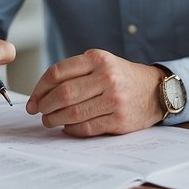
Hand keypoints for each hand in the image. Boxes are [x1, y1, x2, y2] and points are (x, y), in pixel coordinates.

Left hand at [25, 49, 162, 135]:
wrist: (156, 90)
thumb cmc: (121, 77)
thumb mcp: (101, 63)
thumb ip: (75, 73)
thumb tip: (41, 94)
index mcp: (97, 59)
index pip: (58, 73)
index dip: (39, 88)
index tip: (33, 99)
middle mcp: (106, 77)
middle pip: (63, 94)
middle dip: (45, 105)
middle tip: (38, 111)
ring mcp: (114, 100)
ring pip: (73, 113)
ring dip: (55, 119)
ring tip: (49, 121)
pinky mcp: (119, 120)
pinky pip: (87, 128)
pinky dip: (71, 130)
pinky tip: (66, 128)